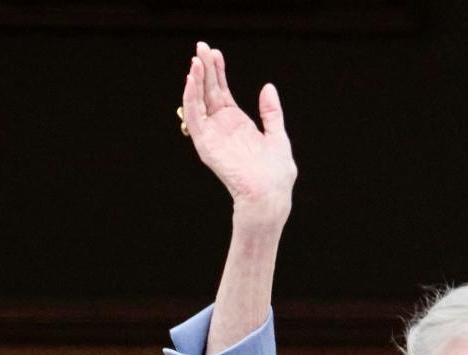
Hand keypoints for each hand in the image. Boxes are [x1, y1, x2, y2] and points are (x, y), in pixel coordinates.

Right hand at [180, 42, 295, 221]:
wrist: (270, 194)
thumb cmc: (276, 173)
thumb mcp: (277, 136)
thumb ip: (271, 113)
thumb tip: (267, 87)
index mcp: (237, 123)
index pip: (221, 91)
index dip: (218, 71)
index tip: (216, 53)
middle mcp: (222, 127)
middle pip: (208, 91)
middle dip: (204, 68)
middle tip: (200, 46)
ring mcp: (212, 135)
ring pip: (198, 101)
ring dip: (195, 79)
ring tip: (196, 59)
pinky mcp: (205, 145)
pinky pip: (194, 118)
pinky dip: (190, 99)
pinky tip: (191, 80)